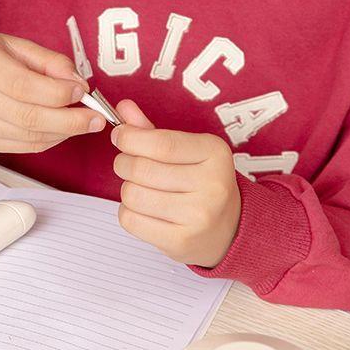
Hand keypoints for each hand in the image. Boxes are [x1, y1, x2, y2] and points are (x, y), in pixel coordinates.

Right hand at [0, 33, 105, 152]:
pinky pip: (22, 146)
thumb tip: (79, 85)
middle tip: (96, 118)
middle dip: (69, 121)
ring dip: (62, 133)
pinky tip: (61, 129)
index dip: (57, 93)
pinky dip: (48, 140)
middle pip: (27, 117)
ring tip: (83, 122)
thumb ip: (50, 62)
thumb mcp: (16, 45)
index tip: (82, 92)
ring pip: (27, 136)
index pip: (23, 85)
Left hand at [111, 99, 240, 267]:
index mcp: (214, 153)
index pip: (160, 142)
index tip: (120, 135)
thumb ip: (153, 131)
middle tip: (128, 164)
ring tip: (141, 189)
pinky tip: (145, 210)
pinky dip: (128, 212)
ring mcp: (198, 215)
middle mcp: (211, 184)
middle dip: (124, 163)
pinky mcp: (181, 241)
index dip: (130, 137)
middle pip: (141, 168)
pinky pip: (130, 220)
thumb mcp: (187, 151)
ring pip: (132, 194)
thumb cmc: (202, 183)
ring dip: (127, 189)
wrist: (229, 229)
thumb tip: (123, 107)